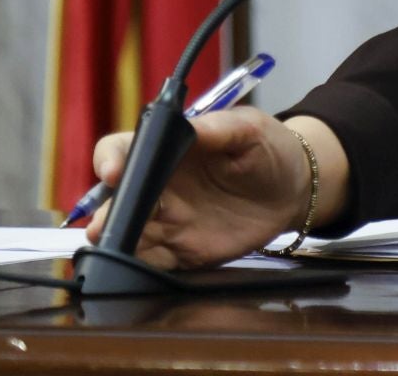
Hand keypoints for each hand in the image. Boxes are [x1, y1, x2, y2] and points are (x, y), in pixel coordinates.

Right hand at [84, 108, 344, 269]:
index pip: (122, 149)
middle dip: (106, 212)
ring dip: (115, 243)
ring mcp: (167, 221)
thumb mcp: (250, 130)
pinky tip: (133, 270)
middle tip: (103, 225)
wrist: (294, 190)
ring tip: (114, 250)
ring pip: (127, 233)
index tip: (113, 172)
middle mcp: (159, 186)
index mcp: (168, 151)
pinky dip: (138, 267)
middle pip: (116, 198)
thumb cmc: (269, 149)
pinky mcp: (182, 251)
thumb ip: (221, 128)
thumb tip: (191, 127)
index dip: (109, 159)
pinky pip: (151, 261)